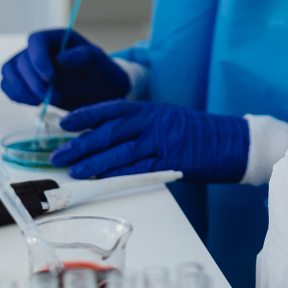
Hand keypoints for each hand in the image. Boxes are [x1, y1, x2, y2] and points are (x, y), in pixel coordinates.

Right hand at [0, 30, 129, 109]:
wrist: (100, 92)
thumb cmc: (102, 74)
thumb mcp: (101, 65)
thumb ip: (85, 57)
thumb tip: (60, 58)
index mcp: (59, 38)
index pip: (37, 40)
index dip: (38, 59)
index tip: (50, 79)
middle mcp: (41, 48)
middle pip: (21, 60)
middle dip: (34, 82)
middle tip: (54, 97)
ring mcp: (29, 64)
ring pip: (9, 72)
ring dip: (22, 90)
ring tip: (42, 101)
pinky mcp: (23, 80)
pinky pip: (7, 85)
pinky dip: (16, 96)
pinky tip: (35, 102)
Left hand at [50, 100, 249, 182]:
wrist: (227, 141)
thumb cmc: (193, 131)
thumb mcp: (164, 118)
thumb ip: (137, 124)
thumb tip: (100, 137)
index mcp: (149, 109)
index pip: (110, 108)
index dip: (85, 115)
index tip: (64, 123)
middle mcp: (152, 122)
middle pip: (109, 132)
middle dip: (80, 144)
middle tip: (59, 154)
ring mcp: (161, 142)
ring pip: (119, 153)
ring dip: (93, 163)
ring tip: (73, 170)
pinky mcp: (169, 162)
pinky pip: (137, 170)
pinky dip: (116, 175)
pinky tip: (101, 179)